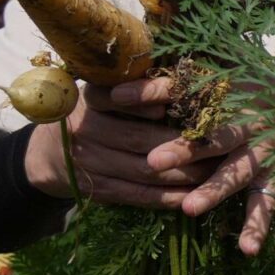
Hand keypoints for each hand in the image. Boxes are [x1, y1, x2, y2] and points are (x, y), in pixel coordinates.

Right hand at [22, 77, 274, 253]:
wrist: (50, 155)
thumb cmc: (99, 115)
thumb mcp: (109, 93)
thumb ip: (142, 85)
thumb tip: (195, 77)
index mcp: (91, 97)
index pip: (122, 96)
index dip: (154, 100)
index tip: (191, 105)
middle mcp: (86, 127)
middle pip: (142, 138)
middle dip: (187, 145)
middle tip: (225, 146)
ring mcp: (89, 161)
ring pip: (146, 171)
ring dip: (185, 175)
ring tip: (219, 173)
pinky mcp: (96, 190)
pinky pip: (139, 196)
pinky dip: (170, 197)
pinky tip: (195, 197)